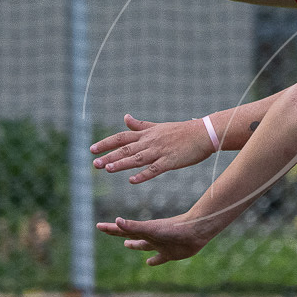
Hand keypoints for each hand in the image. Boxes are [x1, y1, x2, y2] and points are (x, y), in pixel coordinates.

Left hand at [91, 114, 215, 184]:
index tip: (92, 149)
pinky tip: (132, 180)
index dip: (106, 143)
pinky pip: (154, 169)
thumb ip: (140, 125)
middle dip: (109, 156)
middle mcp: (150, 141)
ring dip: (121, 164)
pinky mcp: (170, 161)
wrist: (204, 133)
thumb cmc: (183, 131)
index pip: (122, 137)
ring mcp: (160, 151)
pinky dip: (143, 175)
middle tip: (94, 164)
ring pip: (137, 158)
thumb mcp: (158, 126)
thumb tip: (125, 117)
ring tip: (107, 169)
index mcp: (147, 134)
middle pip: (126, 148)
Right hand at [96, 211, 217, 264]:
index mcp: (144, 231)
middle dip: (120, 234)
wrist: (195, 231)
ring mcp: (160, 245)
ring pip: (144, 246)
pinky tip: (149, 263)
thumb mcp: (150, 228)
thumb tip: (116, 221)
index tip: (99, 226)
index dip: (111, 229)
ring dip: (135, 245)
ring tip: (127, 245)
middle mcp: (150, 237)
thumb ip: (133, 226)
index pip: (123, 230)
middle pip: (132, 236)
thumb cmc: (173, 229)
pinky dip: (154, 261)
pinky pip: (159, 259)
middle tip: (111, 231)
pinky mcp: (170, 253)